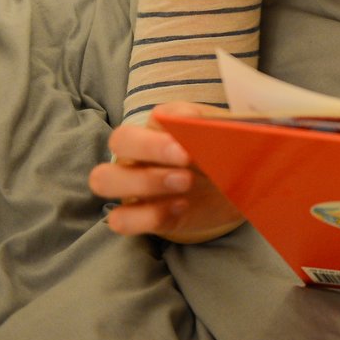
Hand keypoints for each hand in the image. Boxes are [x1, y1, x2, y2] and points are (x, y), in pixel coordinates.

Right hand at [88, 102, 243, 243]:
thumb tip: (195, 121)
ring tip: (186, 183)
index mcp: (158, 127)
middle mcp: (138, 153)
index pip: (146, 120)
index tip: (189, 146)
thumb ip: (210, 123)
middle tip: (187, 160)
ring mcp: (135, 186)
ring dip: (142, 182)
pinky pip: (121, 219)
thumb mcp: (224, 133)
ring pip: (104, 179)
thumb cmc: (224, 151)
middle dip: (149, 149)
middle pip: (118, 141)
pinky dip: (147, 216)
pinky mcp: (142, 216)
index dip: (158, 136)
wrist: (235, 187)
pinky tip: (181, 207)